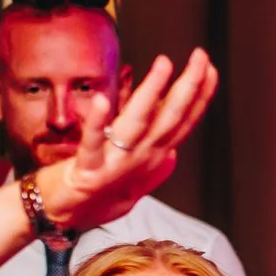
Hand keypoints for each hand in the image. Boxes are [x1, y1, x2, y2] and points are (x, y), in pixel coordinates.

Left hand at [32, 46, 218, 230]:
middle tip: (199, 56)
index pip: (183, 122)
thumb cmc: (97, 196)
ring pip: (138, 125)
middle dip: (187, 87)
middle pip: (170, 119)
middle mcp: (141, 159)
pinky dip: (97, 122)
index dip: (199, 96)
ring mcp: (116, 164)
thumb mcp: (134, 180)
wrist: (65, 219)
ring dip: (152, 93)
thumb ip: (156, 167)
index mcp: (152, 157)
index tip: (209, 68)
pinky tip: (101, 99)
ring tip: (163, 64)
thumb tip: (174, 152)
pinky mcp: (88, 170)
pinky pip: (93, 142)